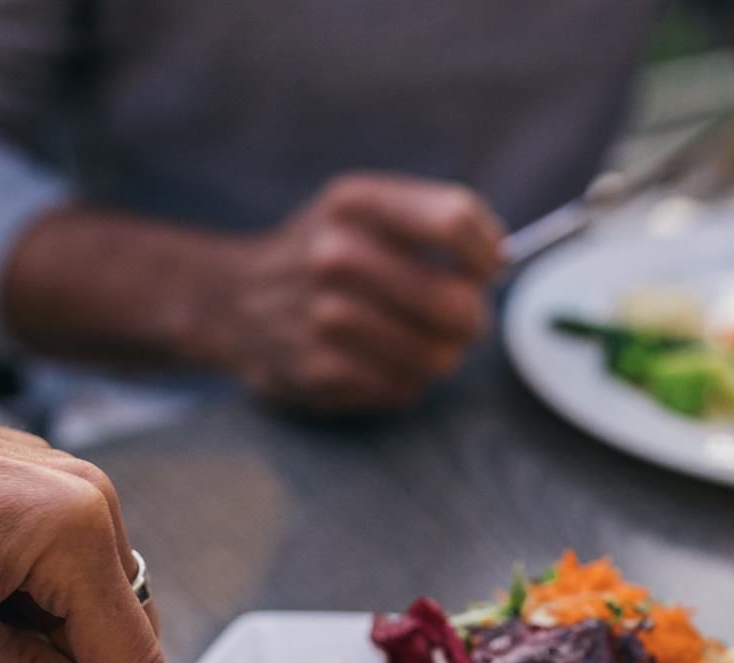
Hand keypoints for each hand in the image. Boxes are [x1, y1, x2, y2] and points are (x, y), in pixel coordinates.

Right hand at [216, 173, 503, 411]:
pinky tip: (380, 361)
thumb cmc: (323, 251)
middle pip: (457, 304)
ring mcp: (325, 318)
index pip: (455, 222)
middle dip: (471, 318)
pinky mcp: (319, 371)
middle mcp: (336, 256)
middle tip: (459, 318)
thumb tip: (501, 257)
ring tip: (417, 341)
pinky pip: (404, 388)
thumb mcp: (363, 207)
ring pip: (438, 357)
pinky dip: (404, 380)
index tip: (487, 268)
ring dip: (440, 355)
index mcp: (354, 203)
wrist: (232, 300)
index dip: (486, 253)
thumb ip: (433, 218)